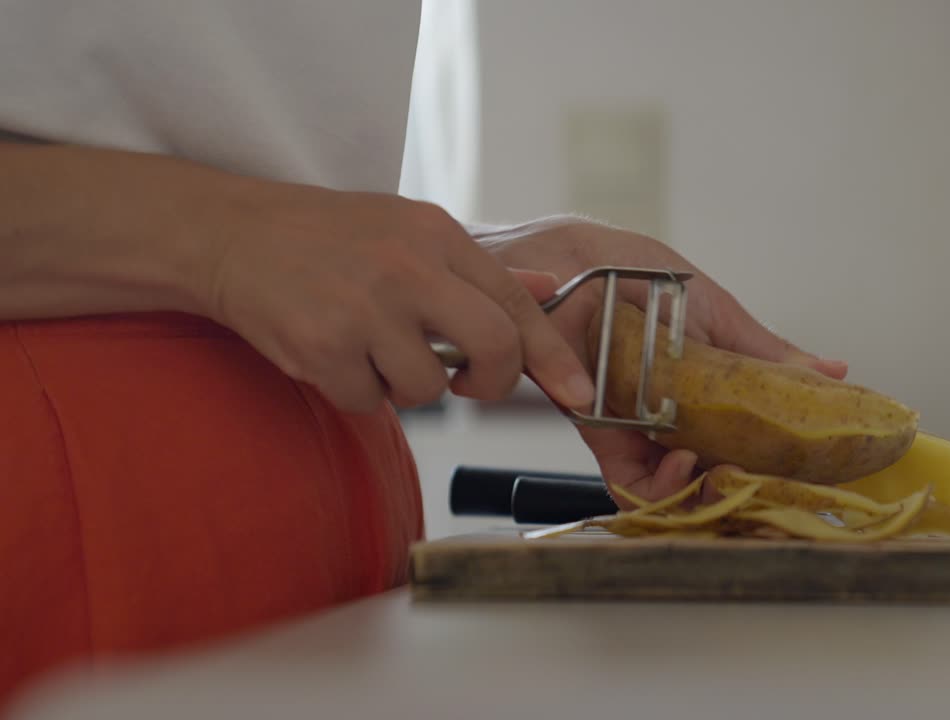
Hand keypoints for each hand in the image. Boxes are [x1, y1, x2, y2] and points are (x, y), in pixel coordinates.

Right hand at [202, 186, 595, 413]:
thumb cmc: (329, 235)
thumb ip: (480, 268)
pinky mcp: (322, 347)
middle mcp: (407, 267)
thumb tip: (547, 285)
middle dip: (491, 384)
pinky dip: (357, 392)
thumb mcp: (410, 230)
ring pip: (428, 389)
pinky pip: (369, 404)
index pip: (517, 302)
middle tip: (468, 386)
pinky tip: (333, 354)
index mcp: (437, 235)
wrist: (230, 233)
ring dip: (406, 386)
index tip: (581, 395)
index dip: (554, 356)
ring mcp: (364, 308)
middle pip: (494, 348)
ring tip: (371, 348)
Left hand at [477, 216, 847, 505]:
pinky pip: (632, 483)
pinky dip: (660, 490)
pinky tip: (682, 467)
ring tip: (725, 475)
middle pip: (720, 474)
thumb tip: (837, 374)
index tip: (808, 470)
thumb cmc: (637, 274)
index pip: (753, 441)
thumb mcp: (719, 313)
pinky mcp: (604, 434)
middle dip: (747, 489)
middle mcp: (680, 416)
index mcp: (713, 389)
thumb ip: (768, 353)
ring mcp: (644, 429)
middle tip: (765, 481)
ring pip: (680, 490)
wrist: (568, 263)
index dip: (780, 463)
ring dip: (707, 495)